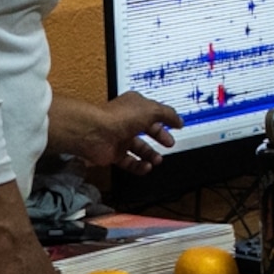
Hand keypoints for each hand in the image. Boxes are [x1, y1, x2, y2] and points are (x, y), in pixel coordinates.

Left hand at [51, 91, 180, 171]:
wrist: (94, 133)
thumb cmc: (118, 117)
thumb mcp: (151, 109)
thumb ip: (168, 114)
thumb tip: (179, 120)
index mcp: (135, 106)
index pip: (154, 113)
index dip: (166, 119)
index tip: (177, 126)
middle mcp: (127, 121)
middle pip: (146, 130)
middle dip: (159, 137)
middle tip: (169, 143)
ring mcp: (119, 138)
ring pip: (138, 148)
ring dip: (150, 155)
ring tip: (158, 160)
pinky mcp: (113, 154)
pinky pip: (129, 162)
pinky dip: (139, 166)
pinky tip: (147, 167)